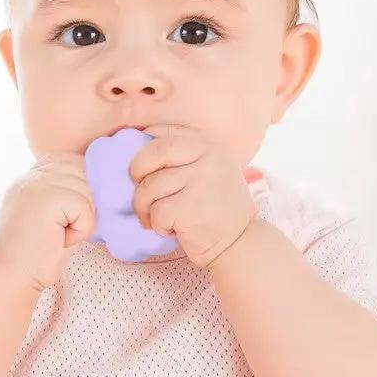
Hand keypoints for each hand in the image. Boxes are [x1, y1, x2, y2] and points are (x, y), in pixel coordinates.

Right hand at [0, 152, 95, 292]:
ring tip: (60, 235)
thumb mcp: (50, 215)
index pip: (67, 161)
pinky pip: (86, 208)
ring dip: (82, 219)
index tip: (67, 213)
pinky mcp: (47, 199)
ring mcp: (36, 184)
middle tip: (63, 229)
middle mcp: (29, 176)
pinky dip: (81, 229)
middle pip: (82, 172)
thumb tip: (103, 181)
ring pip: (87, 190)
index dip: (78, 185)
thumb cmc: (37, 253)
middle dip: (83, 204)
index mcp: (27, 177)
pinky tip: (61, 240)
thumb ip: (66, 192)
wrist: (12, 278)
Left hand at [129, 124, 256, 269]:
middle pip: (153, 152)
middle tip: (141, 191)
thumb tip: (136, 147)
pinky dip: (158, 224)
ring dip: (145, 207)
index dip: (143, 146)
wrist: (240, 243)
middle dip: (137, 171)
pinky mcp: (190, 207)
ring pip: (150, 185)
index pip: (164, 132)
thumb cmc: (216, 209)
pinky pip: (157, 211)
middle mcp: (208, 157)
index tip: (141, 166)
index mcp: (208, 146)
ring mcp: (201, 180)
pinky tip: (173, 229)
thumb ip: (182, 158)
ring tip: (159, 218)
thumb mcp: (208, 172)